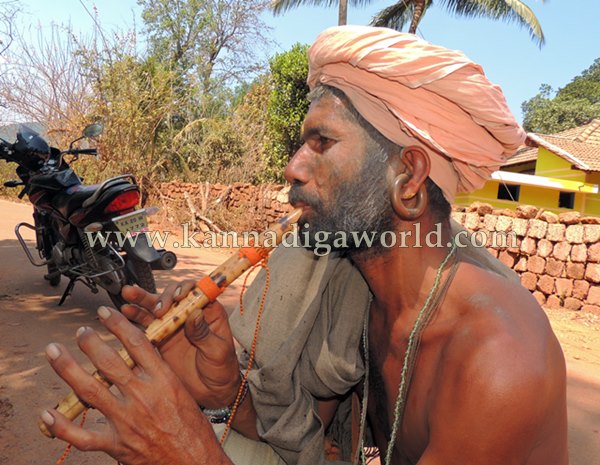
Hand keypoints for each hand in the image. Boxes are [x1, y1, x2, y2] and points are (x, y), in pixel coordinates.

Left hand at [41, 306, 230, 464]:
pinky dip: (62, 426)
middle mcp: (143, 397)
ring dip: (68, 369)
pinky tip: (48, 414)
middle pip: (109, 362)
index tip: (106, 313)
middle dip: (89, 343)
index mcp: (163, 380)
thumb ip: (158, 373)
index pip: (136, 343)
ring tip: (55, 352)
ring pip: (90, 391)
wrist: (196, 461)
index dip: (118, 325)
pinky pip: (82, 436)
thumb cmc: (193, 427)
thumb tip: (140, 354)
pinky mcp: (118, 445)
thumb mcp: (181, 391)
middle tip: (80, 332)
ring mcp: (127, 421)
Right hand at [120, 282, 240, 408]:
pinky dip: (135, 318)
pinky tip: (125, 312)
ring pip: (156, 308)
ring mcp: (174, 326)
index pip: (197, 292)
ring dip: (142, 300)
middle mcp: (189, 315)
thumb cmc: (222, 370)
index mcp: (209, 313)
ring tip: (128, 294)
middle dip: (160, 296)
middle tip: (154, 305)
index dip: (186, 290)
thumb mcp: (218, 351)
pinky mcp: (161, 339)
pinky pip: (147, 326)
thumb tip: (195, 313)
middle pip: (173, 297)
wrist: (212, 392)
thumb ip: (204, 333)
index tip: (177, 297)